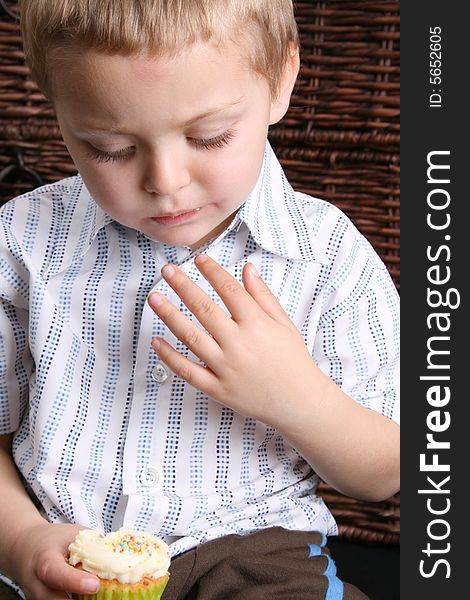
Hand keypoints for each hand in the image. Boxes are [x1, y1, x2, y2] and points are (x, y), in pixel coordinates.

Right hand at [11, 521, 98, 599]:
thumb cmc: (53, 540)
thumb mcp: (73, 535)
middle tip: (100, 595)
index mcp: (45, 559)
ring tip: (96, 595)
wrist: (26, 548)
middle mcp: (36, 583)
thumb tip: (119, 556)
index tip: (94, 585)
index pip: (57, 573)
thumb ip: (92, 547)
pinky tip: (86, 597)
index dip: (75, 581)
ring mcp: (36, 598)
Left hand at [148, 254, 317, 425]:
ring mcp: (226, 367)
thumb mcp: (284, 324)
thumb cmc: (292, 360)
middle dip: (182, 286)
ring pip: (190, 337)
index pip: (228, 290)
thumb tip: (247, 269)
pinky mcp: (218, 388)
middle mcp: (239, 344)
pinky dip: (169, 357)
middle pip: (204, 309)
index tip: (199, 259)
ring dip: (169, 315)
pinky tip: (156, 342)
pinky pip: (188, 371)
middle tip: (167, 271)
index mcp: (257, 325)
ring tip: (154, 299)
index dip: (212, 271)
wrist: (299, 402)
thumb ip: (263, 296)